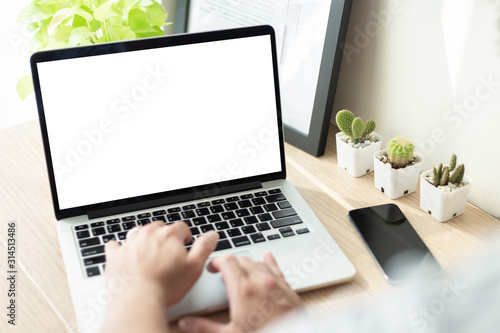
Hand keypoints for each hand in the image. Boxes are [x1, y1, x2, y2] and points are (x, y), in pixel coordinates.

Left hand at [105, 221, 218, 306]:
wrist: (136, 300)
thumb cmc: (166, 286)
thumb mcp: (194, 267)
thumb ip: (204, 248)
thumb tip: (212, 235)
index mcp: (169, 235)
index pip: (181, 227)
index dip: (186, 236)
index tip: (186, 244)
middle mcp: (148, 234)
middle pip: (159, 227)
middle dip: (165, 235)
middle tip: (169, 250)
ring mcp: (130, 243)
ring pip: (138, 232)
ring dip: (144, 238)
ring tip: (149, 252)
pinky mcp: (115, 255)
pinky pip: (115, 245)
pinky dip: (120, 247)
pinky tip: (123, 252)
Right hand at [178, 252, 301, 332]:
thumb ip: (204, 328)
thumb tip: (186, 323)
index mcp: (242, 290)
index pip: (227, 262)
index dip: (216, 261)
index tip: (211, 267)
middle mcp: (260, 282)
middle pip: (242, 260)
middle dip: (230, 263)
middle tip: (222, 271)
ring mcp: (275, 284)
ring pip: (258, 263)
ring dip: (247, 264)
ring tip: (239, 271)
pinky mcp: (287, 289)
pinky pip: (277, 268)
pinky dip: (269, 261)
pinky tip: (267, 257)